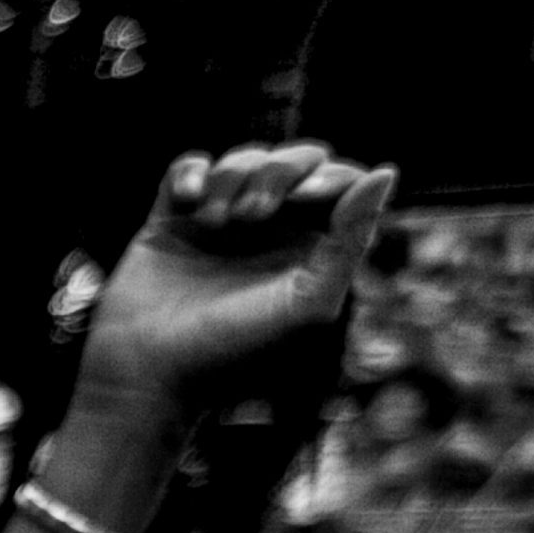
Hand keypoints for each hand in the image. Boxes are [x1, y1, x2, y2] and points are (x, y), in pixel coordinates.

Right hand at [75, 142, 395, 420]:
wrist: (149, 373)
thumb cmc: (233, 350)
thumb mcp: (309, 303)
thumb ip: (351, 240)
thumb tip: (384, 172)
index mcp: (310, 247)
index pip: (340, 183)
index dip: (327, 177)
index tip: (302, 200)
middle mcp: (270, 230)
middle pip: (295, 161)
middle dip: (277, 173)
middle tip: (251, 217)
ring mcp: (220, 221)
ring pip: (242, 159)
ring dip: (232, 178)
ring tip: (213, 223)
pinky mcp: (173, 219)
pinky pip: (188, 167)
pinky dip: (191, 172)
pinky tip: (186, 202)